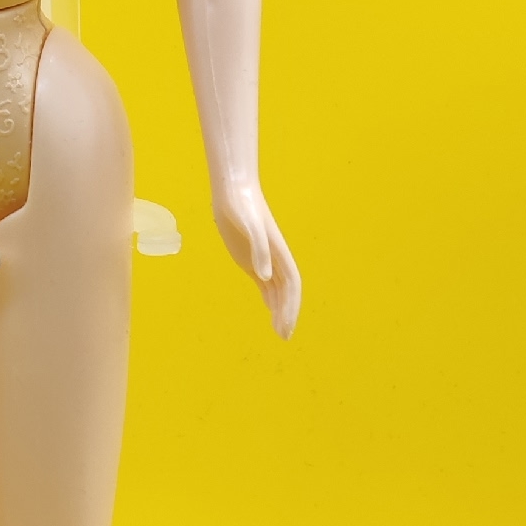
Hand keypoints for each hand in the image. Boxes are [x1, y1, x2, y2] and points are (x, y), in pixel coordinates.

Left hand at [213, 181, 301, 337]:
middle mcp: (274, 258)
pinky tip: (270, 311)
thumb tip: (266, 276)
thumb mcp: (248, 224)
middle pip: (287, 291)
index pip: (291, 285)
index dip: (292, 305)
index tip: (286, 325)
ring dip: (280, 310)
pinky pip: (265, 283)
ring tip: (279, 332)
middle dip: (288, 313)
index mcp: (278, 251)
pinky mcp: (250, 259)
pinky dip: (269, 299)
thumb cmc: (241, 204)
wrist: (233, 189)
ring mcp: (263, 259)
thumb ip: (258, 249)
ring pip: (277, 290)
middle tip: (284, 336)